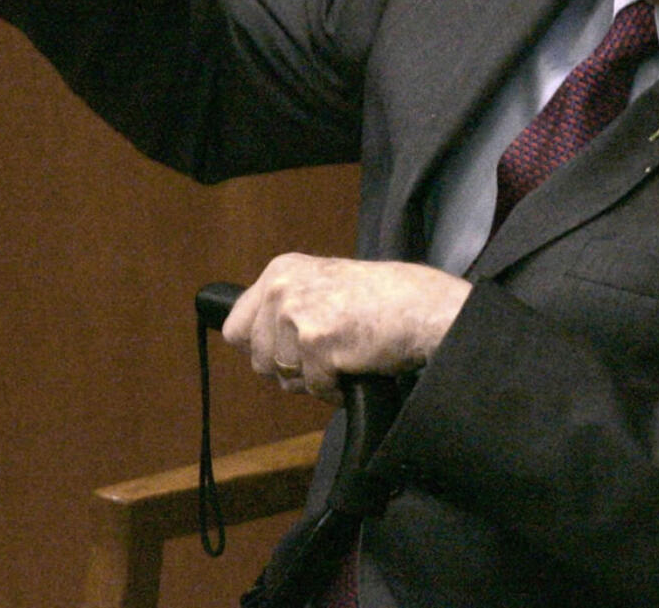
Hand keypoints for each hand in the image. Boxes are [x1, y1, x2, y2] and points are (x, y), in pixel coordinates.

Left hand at [223, 253, 471, 402]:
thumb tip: (256, 346)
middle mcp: (282, 288)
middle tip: (326, 354)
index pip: (235, 327)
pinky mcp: (317, 342)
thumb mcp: (324, 283)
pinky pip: (315, 387)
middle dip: (290, 367)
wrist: (422, 307)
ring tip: (345, 355)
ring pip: (284, 376)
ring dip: (315, 377)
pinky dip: (336, 388)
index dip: (262, 348)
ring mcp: (298, 314)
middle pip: (258, 358)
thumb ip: (289, 304)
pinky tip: (356, 365)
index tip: (288, 350)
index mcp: (280, 271)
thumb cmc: (385, 298)